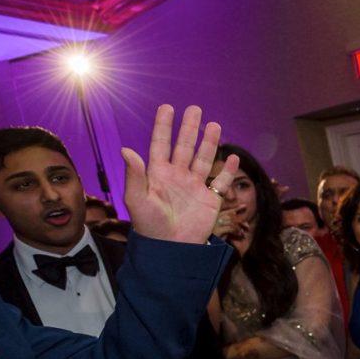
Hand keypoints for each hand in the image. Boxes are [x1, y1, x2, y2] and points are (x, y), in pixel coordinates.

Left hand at [120, 103, 237, 244]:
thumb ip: (134, 175)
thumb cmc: (150, 227)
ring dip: (209, 142)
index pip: (160, 145)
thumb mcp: (137, 201)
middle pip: (185, 147)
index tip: (167, 107)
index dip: (163, 127)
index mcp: (158, 175)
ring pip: (203, 159)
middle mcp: (177, 177)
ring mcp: (194, 187)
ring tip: (214, 125)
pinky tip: (233, 157)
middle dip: (189, 128)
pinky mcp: (209, 199)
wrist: (171, 251)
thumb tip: (126, 149)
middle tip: (195, 109)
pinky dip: (228, 170)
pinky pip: (221, 181)